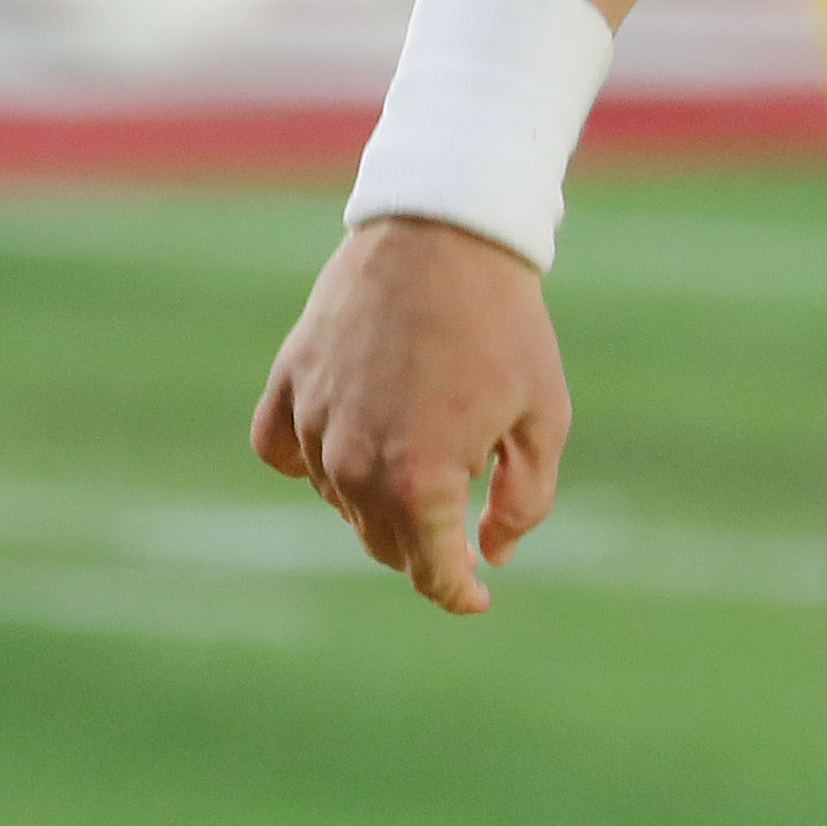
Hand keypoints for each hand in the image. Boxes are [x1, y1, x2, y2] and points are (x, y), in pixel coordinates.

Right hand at [249, 214, 571, 611]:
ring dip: (375, 495)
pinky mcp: (288, 383)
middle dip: (422, 542)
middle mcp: (354, 465)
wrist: (446, 231)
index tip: (477, 593)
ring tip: (421, 444)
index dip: (459, 592)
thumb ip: (523, 503)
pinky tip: (345, 442)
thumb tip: (491, 555)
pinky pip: (282, 449)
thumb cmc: (506, 326)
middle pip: (382, 543)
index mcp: (420, 484)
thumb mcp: (544, 420)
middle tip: (458, 513)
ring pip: (338, 498)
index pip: (431, 574)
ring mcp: (314, 422)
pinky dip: (311, 458)